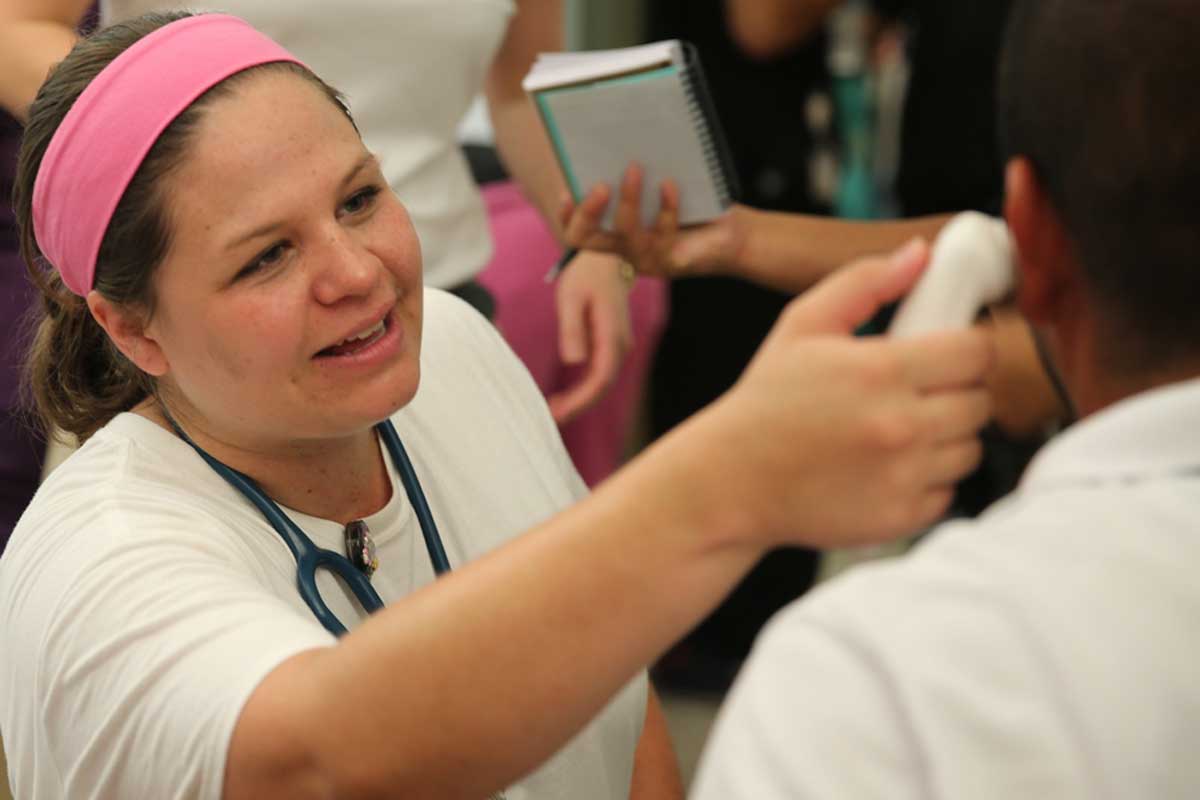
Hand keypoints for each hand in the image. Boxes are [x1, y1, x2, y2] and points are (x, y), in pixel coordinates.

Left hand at [548, 250, 633, 423]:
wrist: (604, 257)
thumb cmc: (585, 274)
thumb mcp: (571, 298)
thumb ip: (572, 329)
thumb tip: (573, 362)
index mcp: (612, 334)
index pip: (601, 378)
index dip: (580, 400)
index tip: (558, 413)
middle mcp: (621, 344)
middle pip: (603, 386)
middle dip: (578, 406)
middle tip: (549, 418)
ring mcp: (619, 345)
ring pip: (603, 382)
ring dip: (581, 400)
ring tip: (553, 411)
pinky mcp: (611, 345)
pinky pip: (601, 374)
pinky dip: (584, 389)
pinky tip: (565, 397)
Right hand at [559, 163, 748, 278]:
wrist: (735, 237)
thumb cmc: (697, 208)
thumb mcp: (662, 188)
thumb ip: (640, 177)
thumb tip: (619, 143)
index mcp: (616, 233)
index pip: (578, 231)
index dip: (566, 214)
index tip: (567, 188)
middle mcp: (625, 249)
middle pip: (585, 239)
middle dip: (586, 211)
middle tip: (599, 184)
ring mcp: (646, 258)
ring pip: (625, 231)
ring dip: (628, 197)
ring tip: (635, 167)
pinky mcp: (670, 263)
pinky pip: (661, 233)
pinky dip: (665, 205)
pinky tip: (670, 184)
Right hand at [668, 239, 994, 549]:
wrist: (732, 481)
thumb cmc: (766, 401)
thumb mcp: (802, 325)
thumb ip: (864, 281)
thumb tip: (921, 253)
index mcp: (883, 370)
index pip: (976, 351)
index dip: (965, 347)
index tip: (945, 352)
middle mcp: (901, 424)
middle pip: (979, 401)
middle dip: (954, 392)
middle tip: (916, 392)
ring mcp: (903, 476)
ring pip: (970, 449)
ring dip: (945, 438)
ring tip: (898, 430)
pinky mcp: (901, 516)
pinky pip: (947, 492)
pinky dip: (926, 480)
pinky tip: (886, 466)